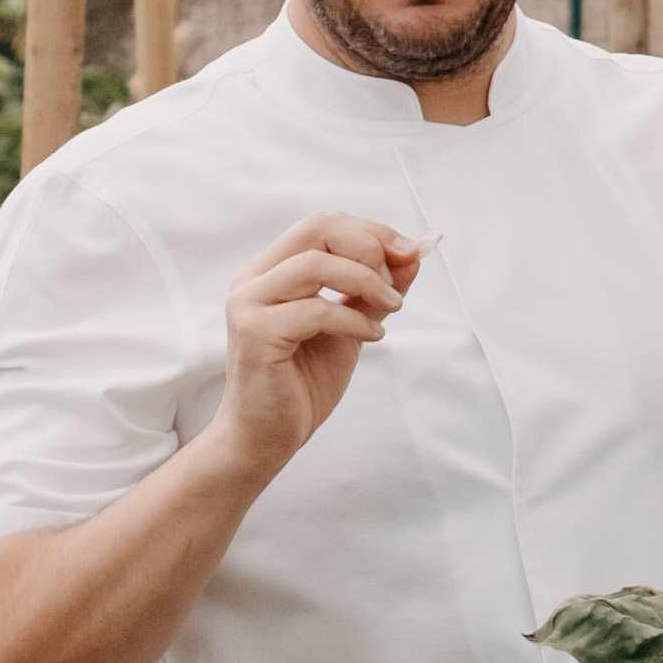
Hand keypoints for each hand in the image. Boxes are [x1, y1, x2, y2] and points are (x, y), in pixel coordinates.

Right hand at [218, 207, 419, 481]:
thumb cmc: (302, 383)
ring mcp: (249, 304)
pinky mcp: (255, 333)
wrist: (266, 438)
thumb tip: (414, 253)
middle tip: (398, 280)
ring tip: (391, 308)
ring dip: (366, 280)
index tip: (409, 252)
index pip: (322, 224)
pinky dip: (354, 318)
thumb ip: (374, 290)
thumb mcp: (351, 326)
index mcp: (270, 271)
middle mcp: (253, 279)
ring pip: (315, 263)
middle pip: (316, 228)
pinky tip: (372, 337)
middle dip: (369, 246)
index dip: (370, 231)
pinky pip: (316, 310)